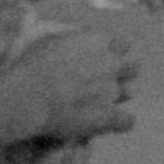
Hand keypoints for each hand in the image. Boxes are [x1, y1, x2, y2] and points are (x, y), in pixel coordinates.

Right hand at [0, 0, 147, 151]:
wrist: (31, 95)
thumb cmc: (33, 65)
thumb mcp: (52, 40)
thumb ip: (73, 41)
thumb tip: (78, 44)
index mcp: (98, 42)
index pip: (122, 44)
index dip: (114, 52)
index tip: (101, 58)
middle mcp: (111, 64)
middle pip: (132, 68)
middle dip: (122, 73)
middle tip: (102, 80)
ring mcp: (111, 91)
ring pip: (128, 92)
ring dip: (117, 95)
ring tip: (97, 102)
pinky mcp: (107, 116)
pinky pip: (127, 121)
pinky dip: (120, 122)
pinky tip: (108, 123)